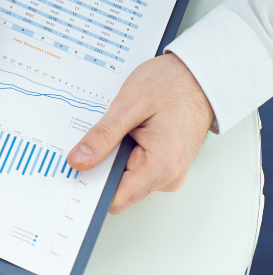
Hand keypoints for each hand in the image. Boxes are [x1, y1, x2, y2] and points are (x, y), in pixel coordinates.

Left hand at [68, 54, 213, 213]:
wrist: (198, 76)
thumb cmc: (172, 85)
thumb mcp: (129, 105)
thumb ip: (103, 136)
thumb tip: (79, 160)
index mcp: (161, 166)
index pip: (116, 199)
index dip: (91, 187)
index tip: (75, 170)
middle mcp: (168, 176)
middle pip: (117, 190)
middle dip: (100, 169)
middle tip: (95, 140)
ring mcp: (167, 173)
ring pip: (123, 180)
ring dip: (111, 159)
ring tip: (116, 131)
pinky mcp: (163, 166)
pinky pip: (132, 170)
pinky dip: (121, 155)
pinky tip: (123, 133)